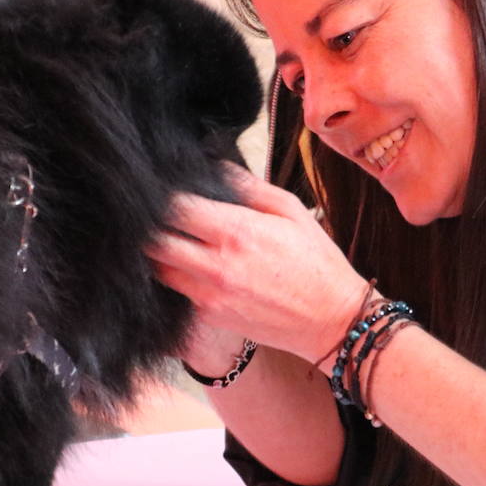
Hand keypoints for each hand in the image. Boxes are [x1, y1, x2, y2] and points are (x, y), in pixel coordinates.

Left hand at [148, 165, 371, 367]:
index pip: (175, 207)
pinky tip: (191, 268)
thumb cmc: (316, 262)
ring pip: (159, 268)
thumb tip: (215, 166)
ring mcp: (209, 295)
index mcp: (236, 231)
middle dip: (154, 226)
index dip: (166, 196)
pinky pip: (176, 292)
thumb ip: (249, 186)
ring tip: (177, 241)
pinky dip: (176, 278)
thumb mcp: (291, 211)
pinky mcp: (209, 317)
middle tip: (164, 217)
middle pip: (155, 240)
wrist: (331, 319)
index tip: (169, 191)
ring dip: (161, 253)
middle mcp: (216, 265)